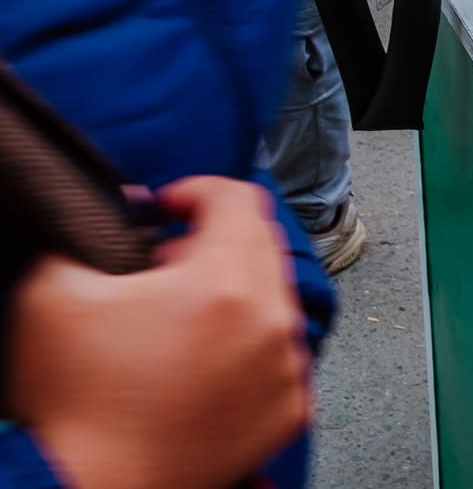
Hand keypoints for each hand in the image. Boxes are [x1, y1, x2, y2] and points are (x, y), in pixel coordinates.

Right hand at [9, 177, 311, 488]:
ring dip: (234, 295)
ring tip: (179, 320)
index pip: (240, 199)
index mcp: (226, 283)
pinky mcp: (291, 410)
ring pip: (275, 300)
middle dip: (215, 242)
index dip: (197, 191)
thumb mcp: (53, 295)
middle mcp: (273, 321)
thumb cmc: (74, 403)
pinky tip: (200, 364)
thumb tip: (128, 208)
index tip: (168, 209)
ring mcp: (288, 369)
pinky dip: (248, 347)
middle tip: (165, 266)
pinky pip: (281, 354)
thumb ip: (86, 232)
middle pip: (262, 246)